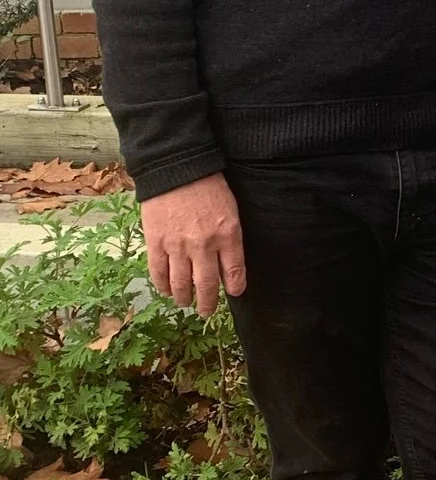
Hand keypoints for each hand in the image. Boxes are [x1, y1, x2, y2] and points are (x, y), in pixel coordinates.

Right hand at [142, 173, 246, 317]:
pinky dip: (162, 285)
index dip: (234, 288)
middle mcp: (204, 245)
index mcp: (228, 235)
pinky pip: (158, 272)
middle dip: (207, 303)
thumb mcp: (231, 210)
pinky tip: (166, 290)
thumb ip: (230, 238)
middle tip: (205, 311)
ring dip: (184, 298)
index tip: (233, 294)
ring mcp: (178, 245)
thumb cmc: (208, 185)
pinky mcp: (156, 241)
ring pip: (181, 284)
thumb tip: (227, 264)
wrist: (176, 168)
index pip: (234, 272)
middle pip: (206, 285)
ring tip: (185, 303)